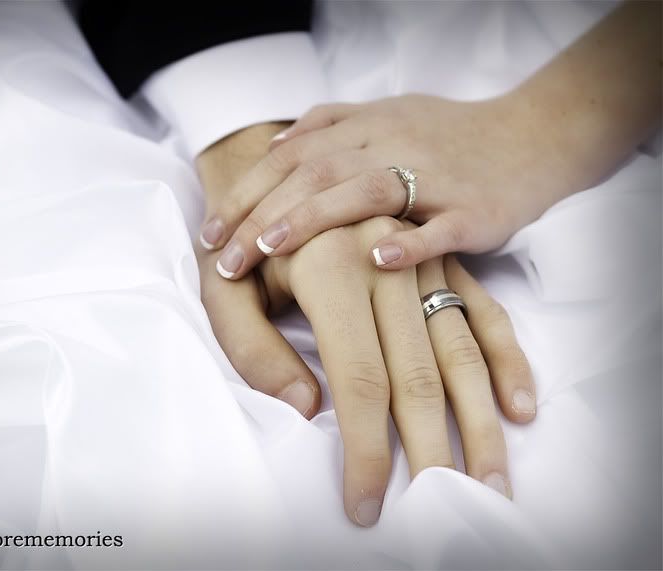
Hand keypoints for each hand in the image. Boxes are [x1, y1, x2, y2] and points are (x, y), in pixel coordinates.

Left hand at [196, 125, 535, 526]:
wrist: (274, 163)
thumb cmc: (243, 237)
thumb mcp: (226, 289)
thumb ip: (255, 351)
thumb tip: (307, 408)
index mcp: (329, 269)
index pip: (356, 382)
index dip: (363, 451)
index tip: (367, 504)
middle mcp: (385, 262)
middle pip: (418, 374)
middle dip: (430, 451)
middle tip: (445, 510)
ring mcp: (420, 256)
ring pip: (459, 348)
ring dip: (481, 419)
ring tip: (495, 479)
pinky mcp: (440, 255)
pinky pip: (483, 312)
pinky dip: (504, 361)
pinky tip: (519, 407)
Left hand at [199, 1, 660, 277]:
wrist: (532, 136)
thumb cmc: (450, 134)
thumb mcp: (388, 115)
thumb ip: (332, 125)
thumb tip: (276, 144)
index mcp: (368, 127)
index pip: (291, 159)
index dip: (246, 195)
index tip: (209, 235)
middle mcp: (393, 145)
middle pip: (315, 175)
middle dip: (261, 216)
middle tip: (222, 259)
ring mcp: (434, 177)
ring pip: (366, 192)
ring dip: (313, 220)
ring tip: (269, 250)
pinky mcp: (473, 210)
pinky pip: (438, 227)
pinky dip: (407, 243)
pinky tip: (375, 261)